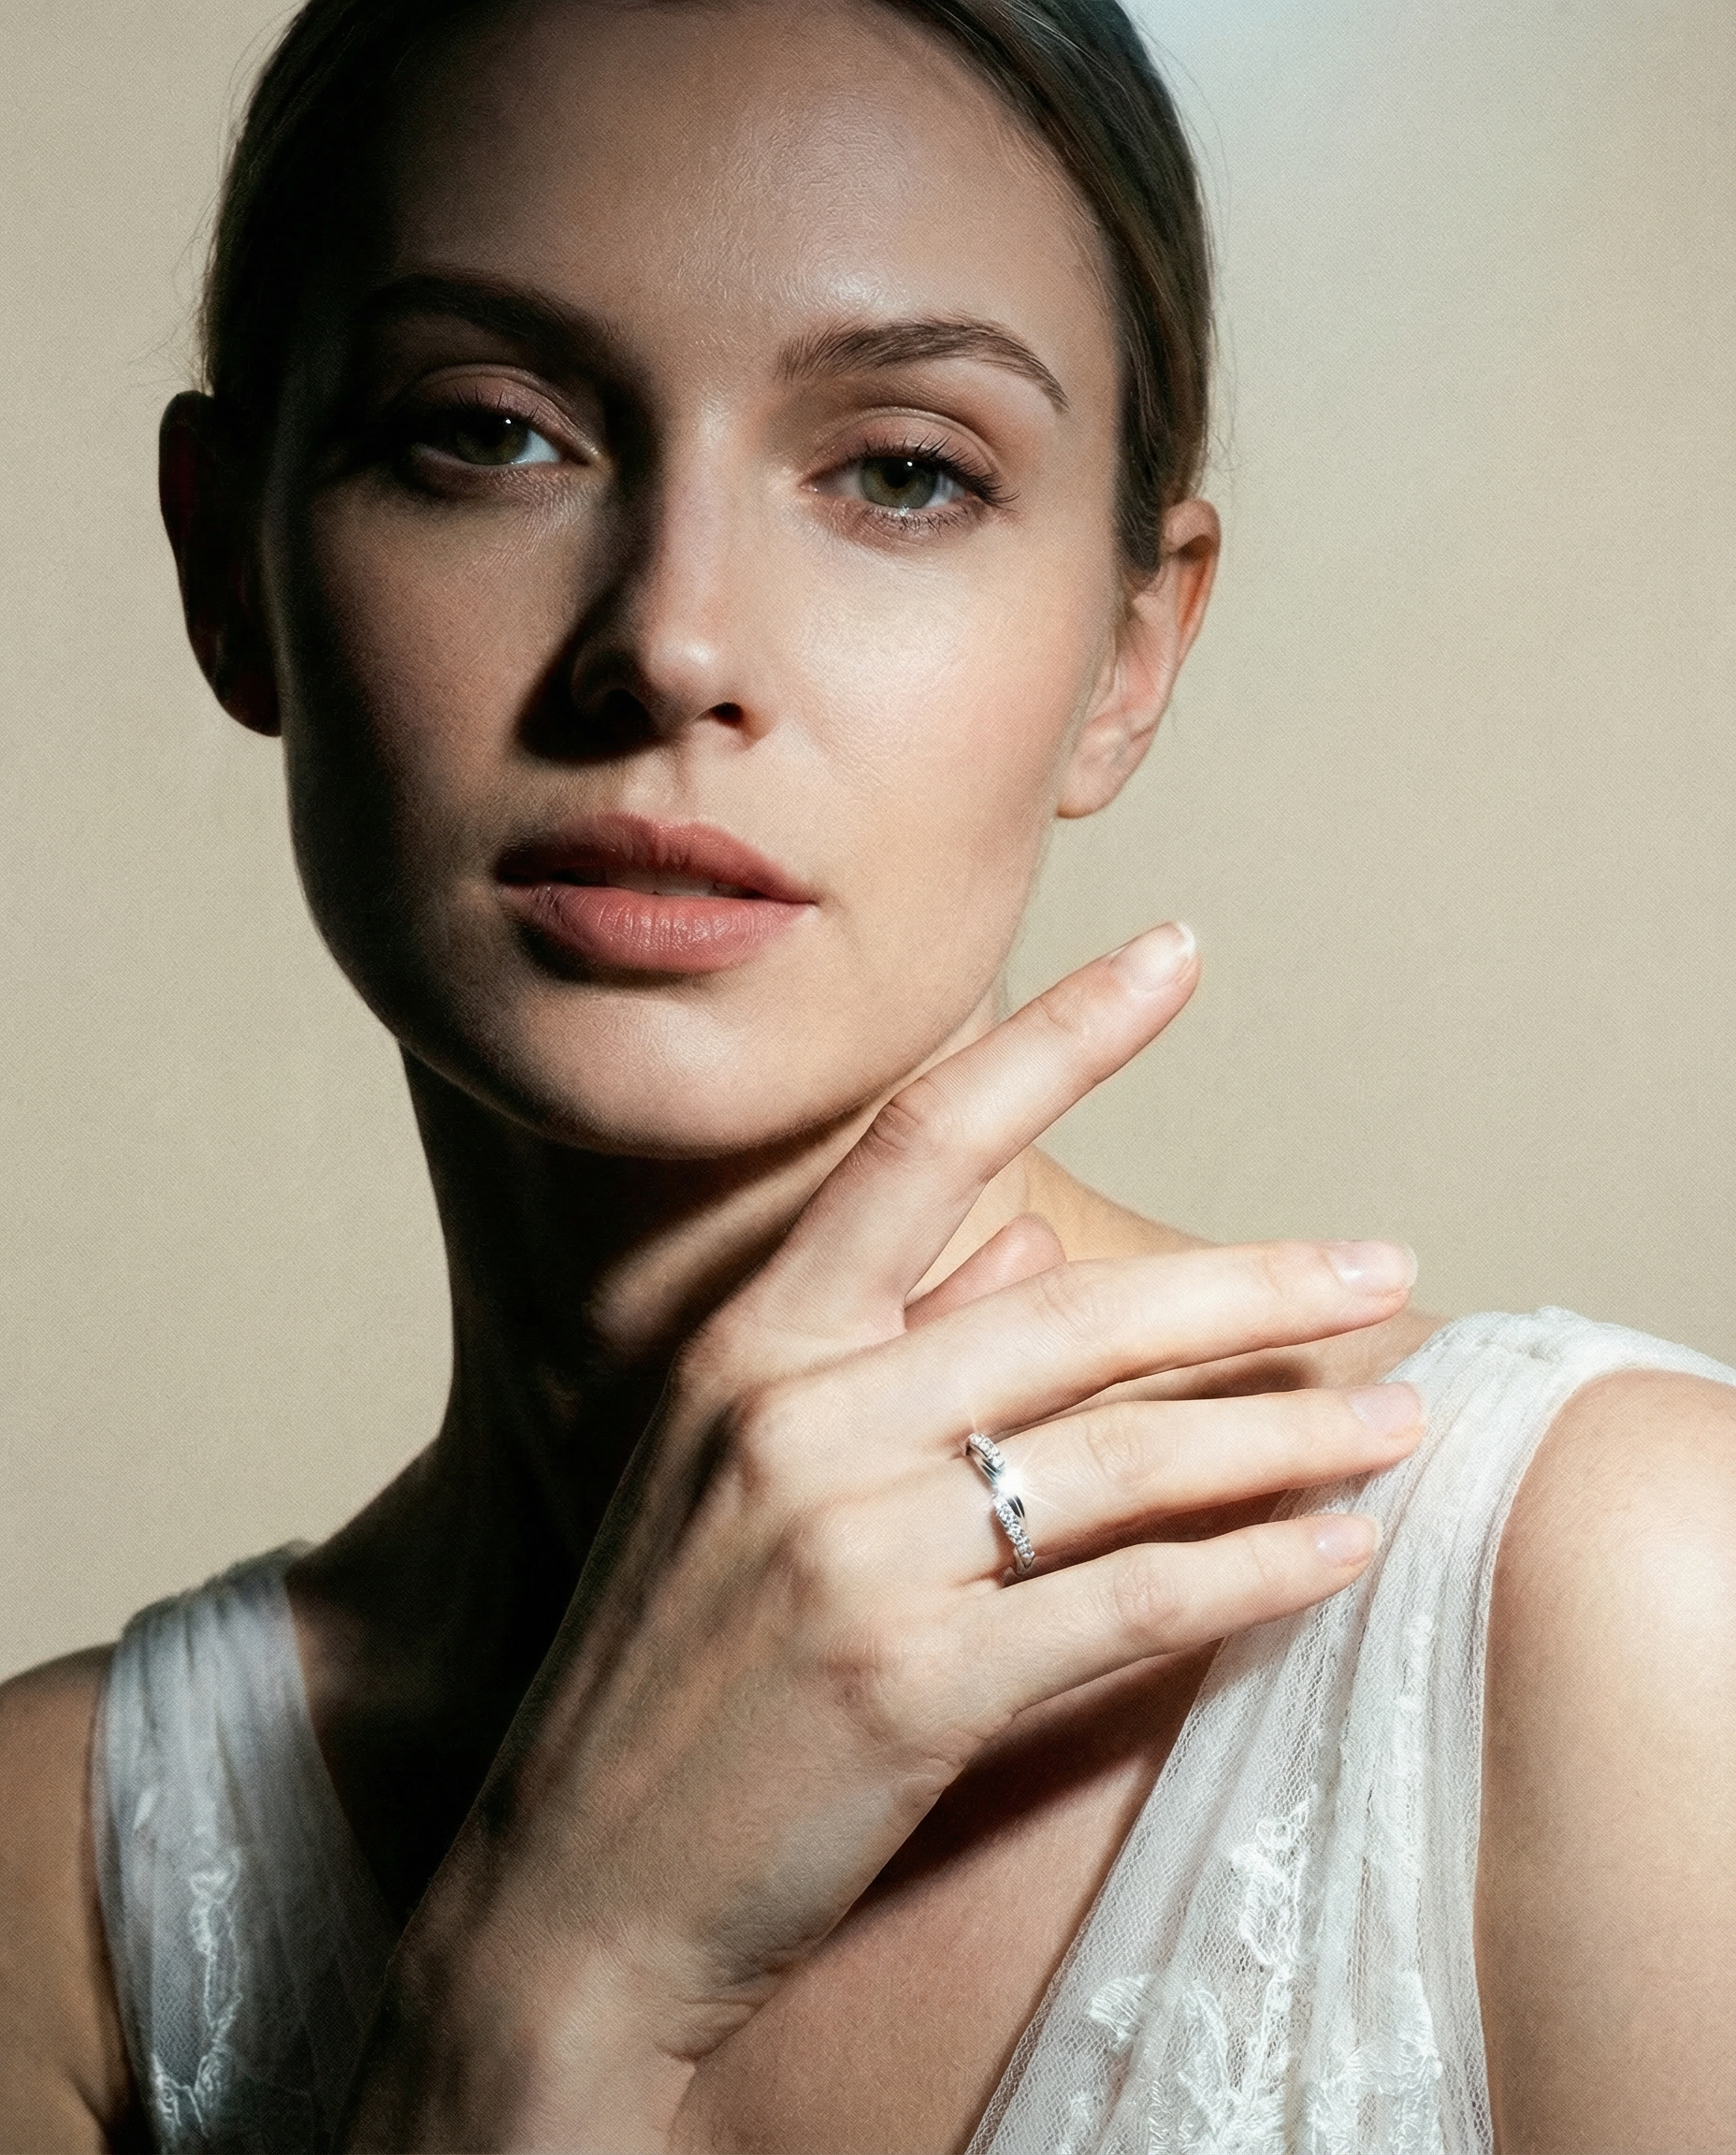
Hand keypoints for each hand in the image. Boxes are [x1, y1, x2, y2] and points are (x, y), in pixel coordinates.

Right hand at [338, 926, 1421, 2150]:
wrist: (576, 1888)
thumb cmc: (666, 1670)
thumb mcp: (739, 1473)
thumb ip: (884, 1335)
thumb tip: (1029, 1233)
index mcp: (751, 1344)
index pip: (922, 1140)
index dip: (1059, 1035)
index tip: (1177, 953)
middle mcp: (798, 1420)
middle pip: (1078, 1312)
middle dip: (1254, 1287)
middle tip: (1385, 1267)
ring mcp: (851, 1553)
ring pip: (1124, 1459)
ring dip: (1285, 1437)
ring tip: (1396, 1420)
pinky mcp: (909, 1687)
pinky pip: (1126, 1606)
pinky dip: (1249, 1578)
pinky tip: (1338, 1558)